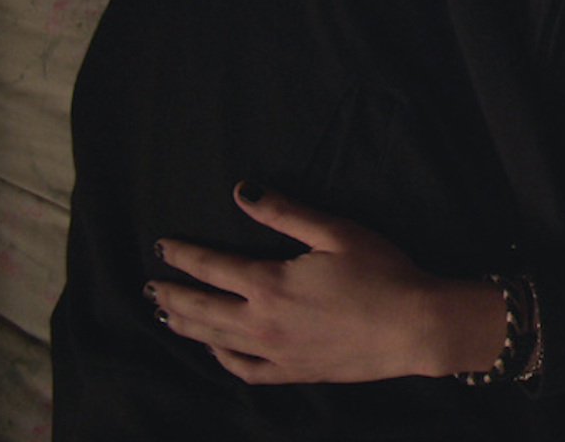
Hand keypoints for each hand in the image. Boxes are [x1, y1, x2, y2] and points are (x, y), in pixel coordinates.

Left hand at [146, 183, 505, 383]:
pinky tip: (214, 349)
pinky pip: (243, 370)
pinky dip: (221, 359)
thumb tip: (242, 192)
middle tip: (149, 286)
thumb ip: (284, 212)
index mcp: (269, 284)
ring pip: (214, 340)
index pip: (211, 267)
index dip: (183, 255)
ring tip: (167, 315)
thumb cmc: (382, 273)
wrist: (414, 326)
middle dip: (171, 294)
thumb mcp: (336, 232)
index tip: (162, 246)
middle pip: (201, 308)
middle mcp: (262, 322)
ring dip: (186, 325)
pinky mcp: (292, 373)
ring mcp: (274, 352)